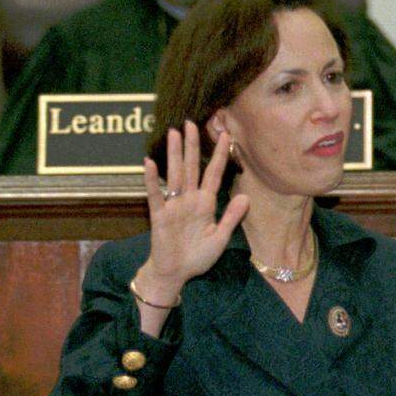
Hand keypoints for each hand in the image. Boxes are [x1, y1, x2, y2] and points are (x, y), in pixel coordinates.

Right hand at [138, 122, 248, 298]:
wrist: (176, 273)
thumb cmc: (197, 257)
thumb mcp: (220, 238)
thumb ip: (231, 217)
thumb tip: (245, 197)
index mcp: (206, 204)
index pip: (214, 174)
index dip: (220, 156)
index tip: (228, 136)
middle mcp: (189, 200)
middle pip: (192, 167)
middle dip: (193, 146)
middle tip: (192, 122)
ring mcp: (173, 206)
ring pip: (175, 174)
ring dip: (175, 154)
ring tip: (174, 133)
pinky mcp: (159, 215)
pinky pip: (155, 194)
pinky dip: (152, 179)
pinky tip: (150, 162)